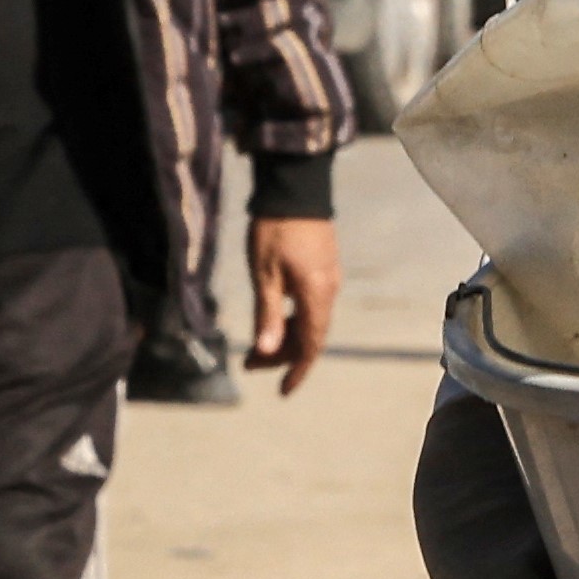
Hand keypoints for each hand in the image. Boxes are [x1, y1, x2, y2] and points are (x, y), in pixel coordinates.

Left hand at [247, 212, 343, 394]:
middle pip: (310, 336)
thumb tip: (266, 350)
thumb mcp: (264, 274)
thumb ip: (268, 313)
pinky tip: (274, 318)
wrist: (296, 186)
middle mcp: (328, 290)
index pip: (310, 345)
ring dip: (286, 337)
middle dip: (282, 355)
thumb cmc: (274, 229)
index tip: (283, 392)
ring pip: (310, 321)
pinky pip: (312, 305)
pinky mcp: (323, 268)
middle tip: (250, 364)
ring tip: (256, 346)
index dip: (296, 371)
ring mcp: (328, 278)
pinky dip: (293, 319)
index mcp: (316, 294)